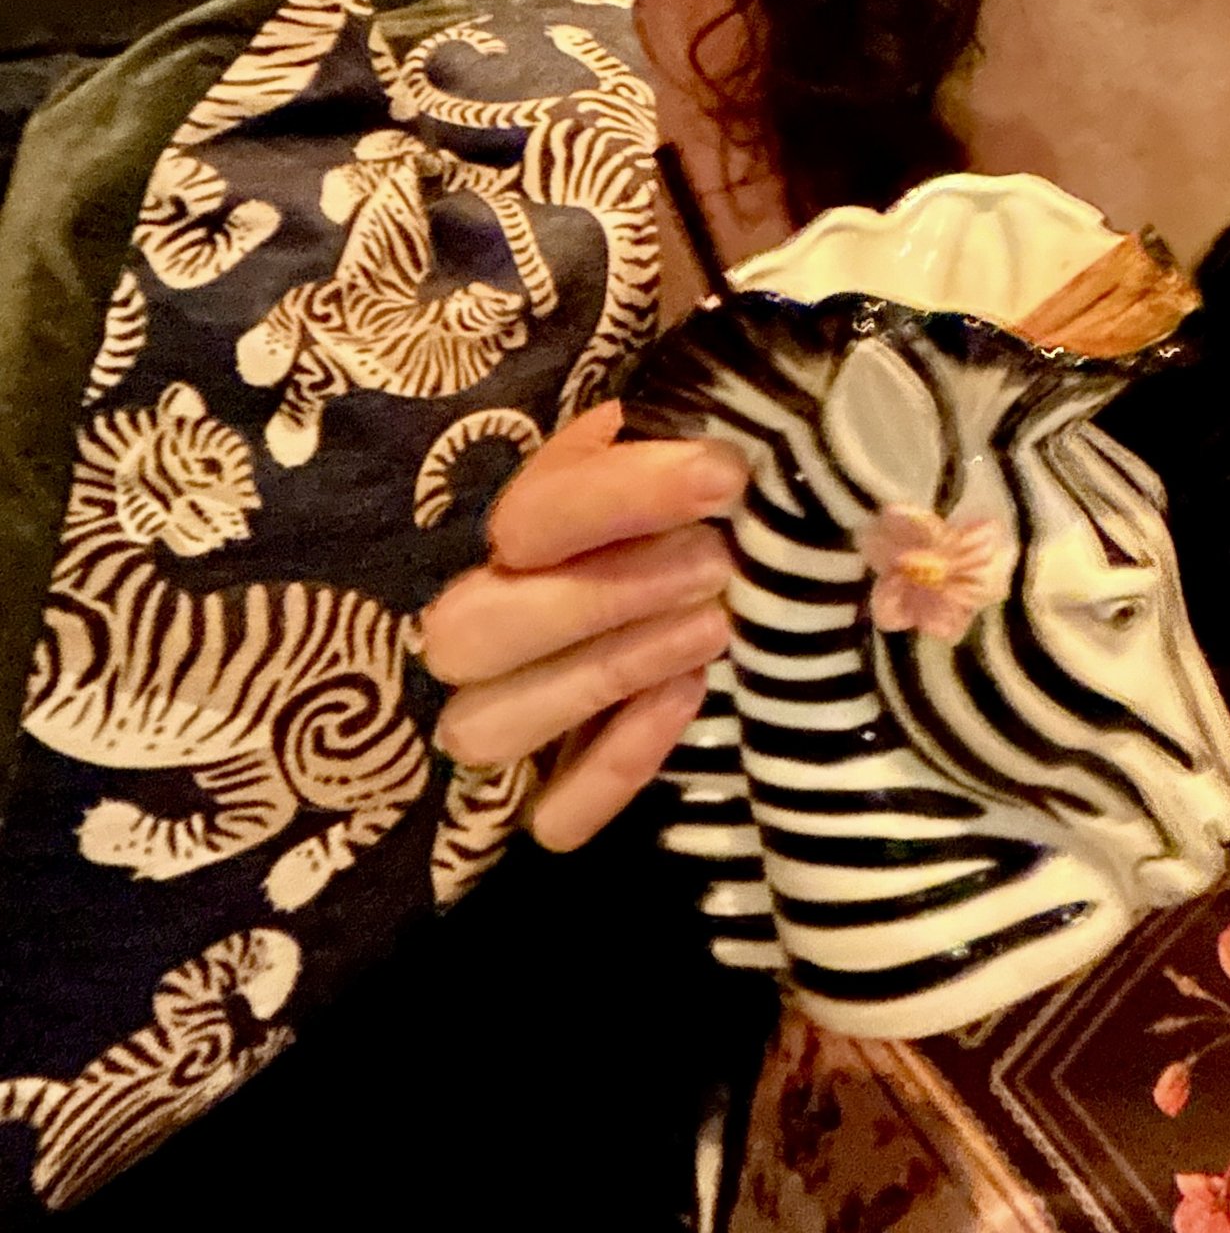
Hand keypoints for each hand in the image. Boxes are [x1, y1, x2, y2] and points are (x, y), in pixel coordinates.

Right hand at [418, 400, 748, 850]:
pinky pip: (550, 816)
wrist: (755, 582)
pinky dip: (610, 770)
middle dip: (600, 595)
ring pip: (487, 726)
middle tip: (715, 565)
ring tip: (714, 627)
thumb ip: (688, 431)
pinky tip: (687, 704)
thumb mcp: (702, 462)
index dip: (621, 495)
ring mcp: (514, 716)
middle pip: (472, 631)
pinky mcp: (557, 797)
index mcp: (528, 529)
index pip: (530, 516)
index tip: (726, 475)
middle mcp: (493, 621)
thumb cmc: (722, 515)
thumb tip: (703, 415)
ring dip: (602, 673)